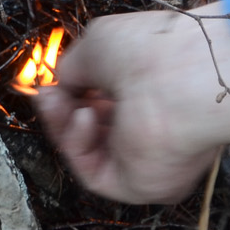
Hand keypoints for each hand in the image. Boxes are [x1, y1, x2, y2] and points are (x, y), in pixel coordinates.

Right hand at [36, 3, 229, 202]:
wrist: (181, 78)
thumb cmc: (149, 51)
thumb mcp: (98, 45)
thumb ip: (74, 69)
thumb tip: (60, 84)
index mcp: (157, 89)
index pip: (112, 98)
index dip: (79, 90)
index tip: (55, 80)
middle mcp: (157, 125)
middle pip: (98, 127)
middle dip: (67, 109)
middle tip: (49, 94)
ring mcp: (149, 157)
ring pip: (91, 151)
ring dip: (66, 125)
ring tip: (58, 101)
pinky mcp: (140, 184)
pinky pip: (93, 171)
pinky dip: (77, 144)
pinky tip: (83, 116)